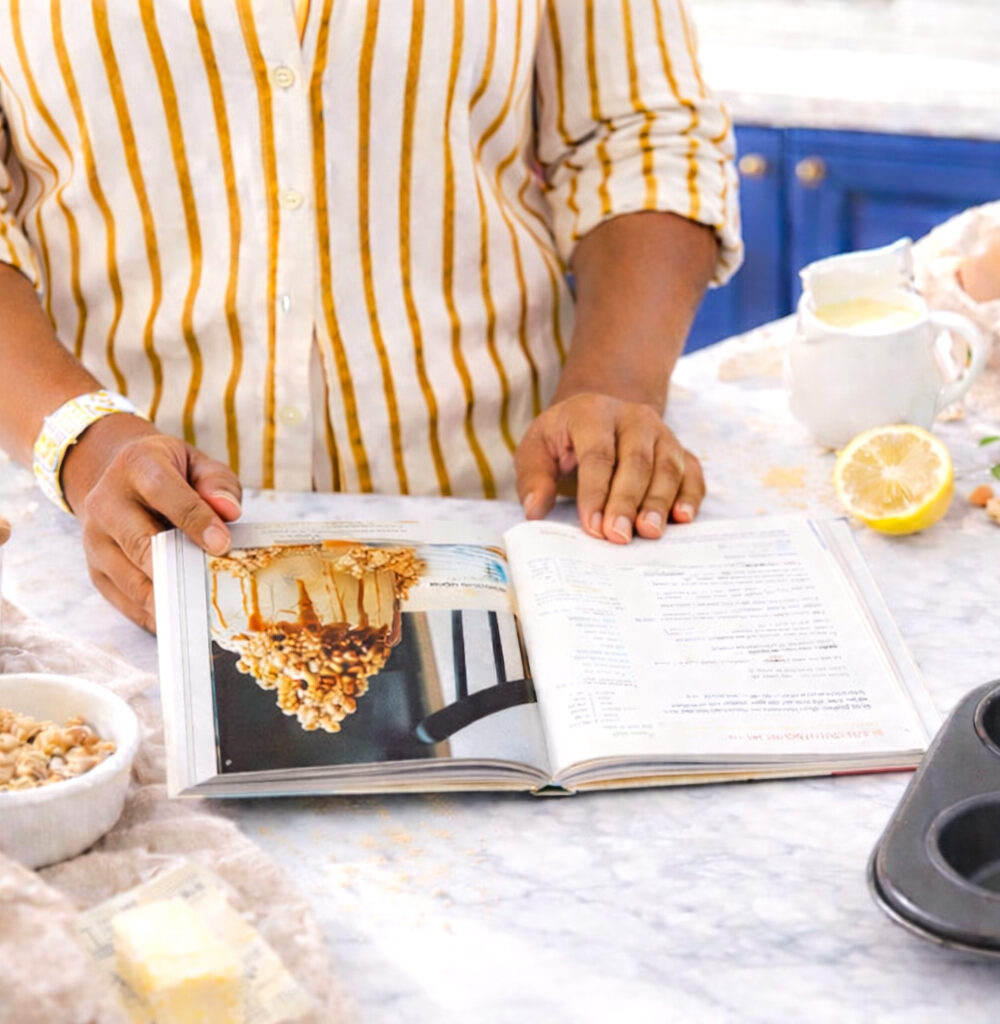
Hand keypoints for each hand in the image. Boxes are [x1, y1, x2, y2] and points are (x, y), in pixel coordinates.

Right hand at [60, 414, 241, 631]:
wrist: (117, 479)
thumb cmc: (169, 474)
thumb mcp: (197, 464)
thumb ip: (218, 483)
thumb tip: (229, 511)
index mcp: (136, 465)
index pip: (164, 492)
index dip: (194, 519)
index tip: (221, 544)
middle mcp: (106, 502)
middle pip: (141, 543)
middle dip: (178, 569)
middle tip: (210, 590)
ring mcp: (95, 539)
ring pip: (130, 578)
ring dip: (167, 599)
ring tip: (200, 612)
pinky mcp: (95, 569)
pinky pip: (123, 600)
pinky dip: (152, 614)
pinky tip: (179, 619)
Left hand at [514, 391, 704, 542]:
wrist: (597, 420)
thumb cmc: (562, 441)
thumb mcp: (535, 449)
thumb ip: (533, 477)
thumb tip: (535, 510)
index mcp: (594, 413)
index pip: (598, 454)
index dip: (595, 492)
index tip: (592, 527)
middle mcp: (634, 418)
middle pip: (637, 461)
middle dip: (628, 501)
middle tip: (619, 536)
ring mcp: (662, 433)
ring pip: (669, 467)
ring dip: (660, 502)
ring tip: (649, 532)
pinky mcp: (681, 452)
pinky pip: (693, 473)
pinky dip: (691, 496)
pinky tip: (682, 519)